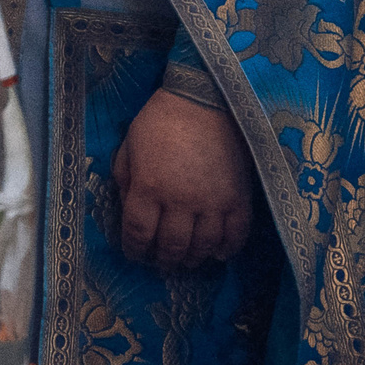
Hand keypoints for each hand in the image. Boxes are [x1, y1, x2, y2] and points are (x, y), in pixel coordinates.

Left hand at [113, 87, 254, 268]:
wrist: (205, 103)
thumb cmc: (160, 122)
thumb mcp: (129, 146)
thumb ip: (125, 179)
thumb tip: (127, 209)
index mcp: (148, 187)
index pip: (137, 232)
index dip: (134, 249)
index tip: (134, 254)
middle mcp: (180, 201)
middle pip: (170, 246)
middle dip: (162, 259)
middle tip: (160, 262)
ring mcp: (212, 203)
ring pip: (202, 247)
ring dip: (192, 259)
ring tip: (185, 260)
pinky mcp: (239, 200)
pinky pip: (236, 236)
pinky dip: (227, 250)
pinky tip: (217, 254)